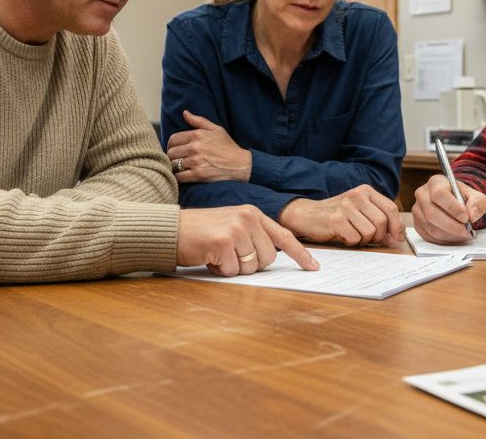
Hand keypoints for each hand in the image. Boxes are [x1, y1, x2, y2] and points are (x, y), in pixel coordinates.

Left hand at [166, 110, 251, 182]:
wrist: (241, 164)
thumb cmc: (228, 146)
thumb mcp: (216, 129)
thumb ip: (199, 120)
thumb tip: (185, 113)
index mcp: (197, 135)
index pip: (173, 139)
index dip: (171, 145)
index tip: (175, 149)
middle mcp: (195, 147)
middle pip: (171, 153)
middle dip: (173, 156)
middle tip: (177, 159)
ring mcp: (196, 162)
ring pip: (174, 165)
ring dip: (175, 167)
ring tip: (180, 167)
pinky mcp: (199, 175)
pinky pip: (180, 176)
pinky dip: (178, 177)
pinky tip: (182, 175)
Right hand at [178, 204, 318, 275]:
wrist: (171, 229)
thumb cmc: (201, 232)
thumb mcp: (232, 225)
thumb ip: (253, 236)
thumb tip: (272, 258)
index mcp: (253, 213)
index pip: (284, 236)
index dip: (300, 254)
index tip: (313, 267)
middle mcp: (248, 218)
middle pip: (268, 259)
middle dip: (250, 264)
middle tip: (230, 255)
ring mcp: (236, 229)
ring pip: (251, 267)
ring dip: (233, 268)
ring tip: (218, 254)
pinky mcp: (223, 242)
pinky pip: (232, 271)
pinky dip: (220, 270)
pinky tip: (209, 257)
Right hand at [279, 185, 404, 246]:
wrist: (306, 215)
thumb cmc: (337, 215)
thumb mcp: (359, 211)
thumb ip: (378, 220)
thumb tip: (396, 239)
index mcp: (366, 191)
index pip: (390, 208)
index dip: (397, 226)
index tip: (397, 238)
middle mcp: (357, 196)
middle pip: (382, 222)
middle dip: (379, 236)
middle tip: (368, 239)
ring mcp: (346, 207)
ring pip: (370, 232)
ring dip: (364, 240)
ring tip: (353, 235)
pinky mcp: (336, 220)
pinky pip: (355, 238)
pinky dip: (351, 242)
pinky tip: (343, 236)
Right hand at [411, 174, 485, 244]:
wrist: (456, 205)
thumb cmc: (464, 199)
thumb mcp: (477, 197)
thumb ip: (478, 203)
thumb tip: (472, 215)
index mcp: (436, 182)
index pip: (439, 194)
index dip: (452, 208)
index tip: (466, 218)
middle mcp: (422, 194)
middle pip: (432, 213)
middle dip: (452, 226)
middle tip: (467, 231)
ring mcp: (417, 210)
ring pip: (430, 227)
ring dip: (449, 235)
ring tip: (464, 235)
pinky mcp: (417, 224)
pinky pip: (429, 236)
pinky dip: (444, 240)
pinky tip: (455, 237)